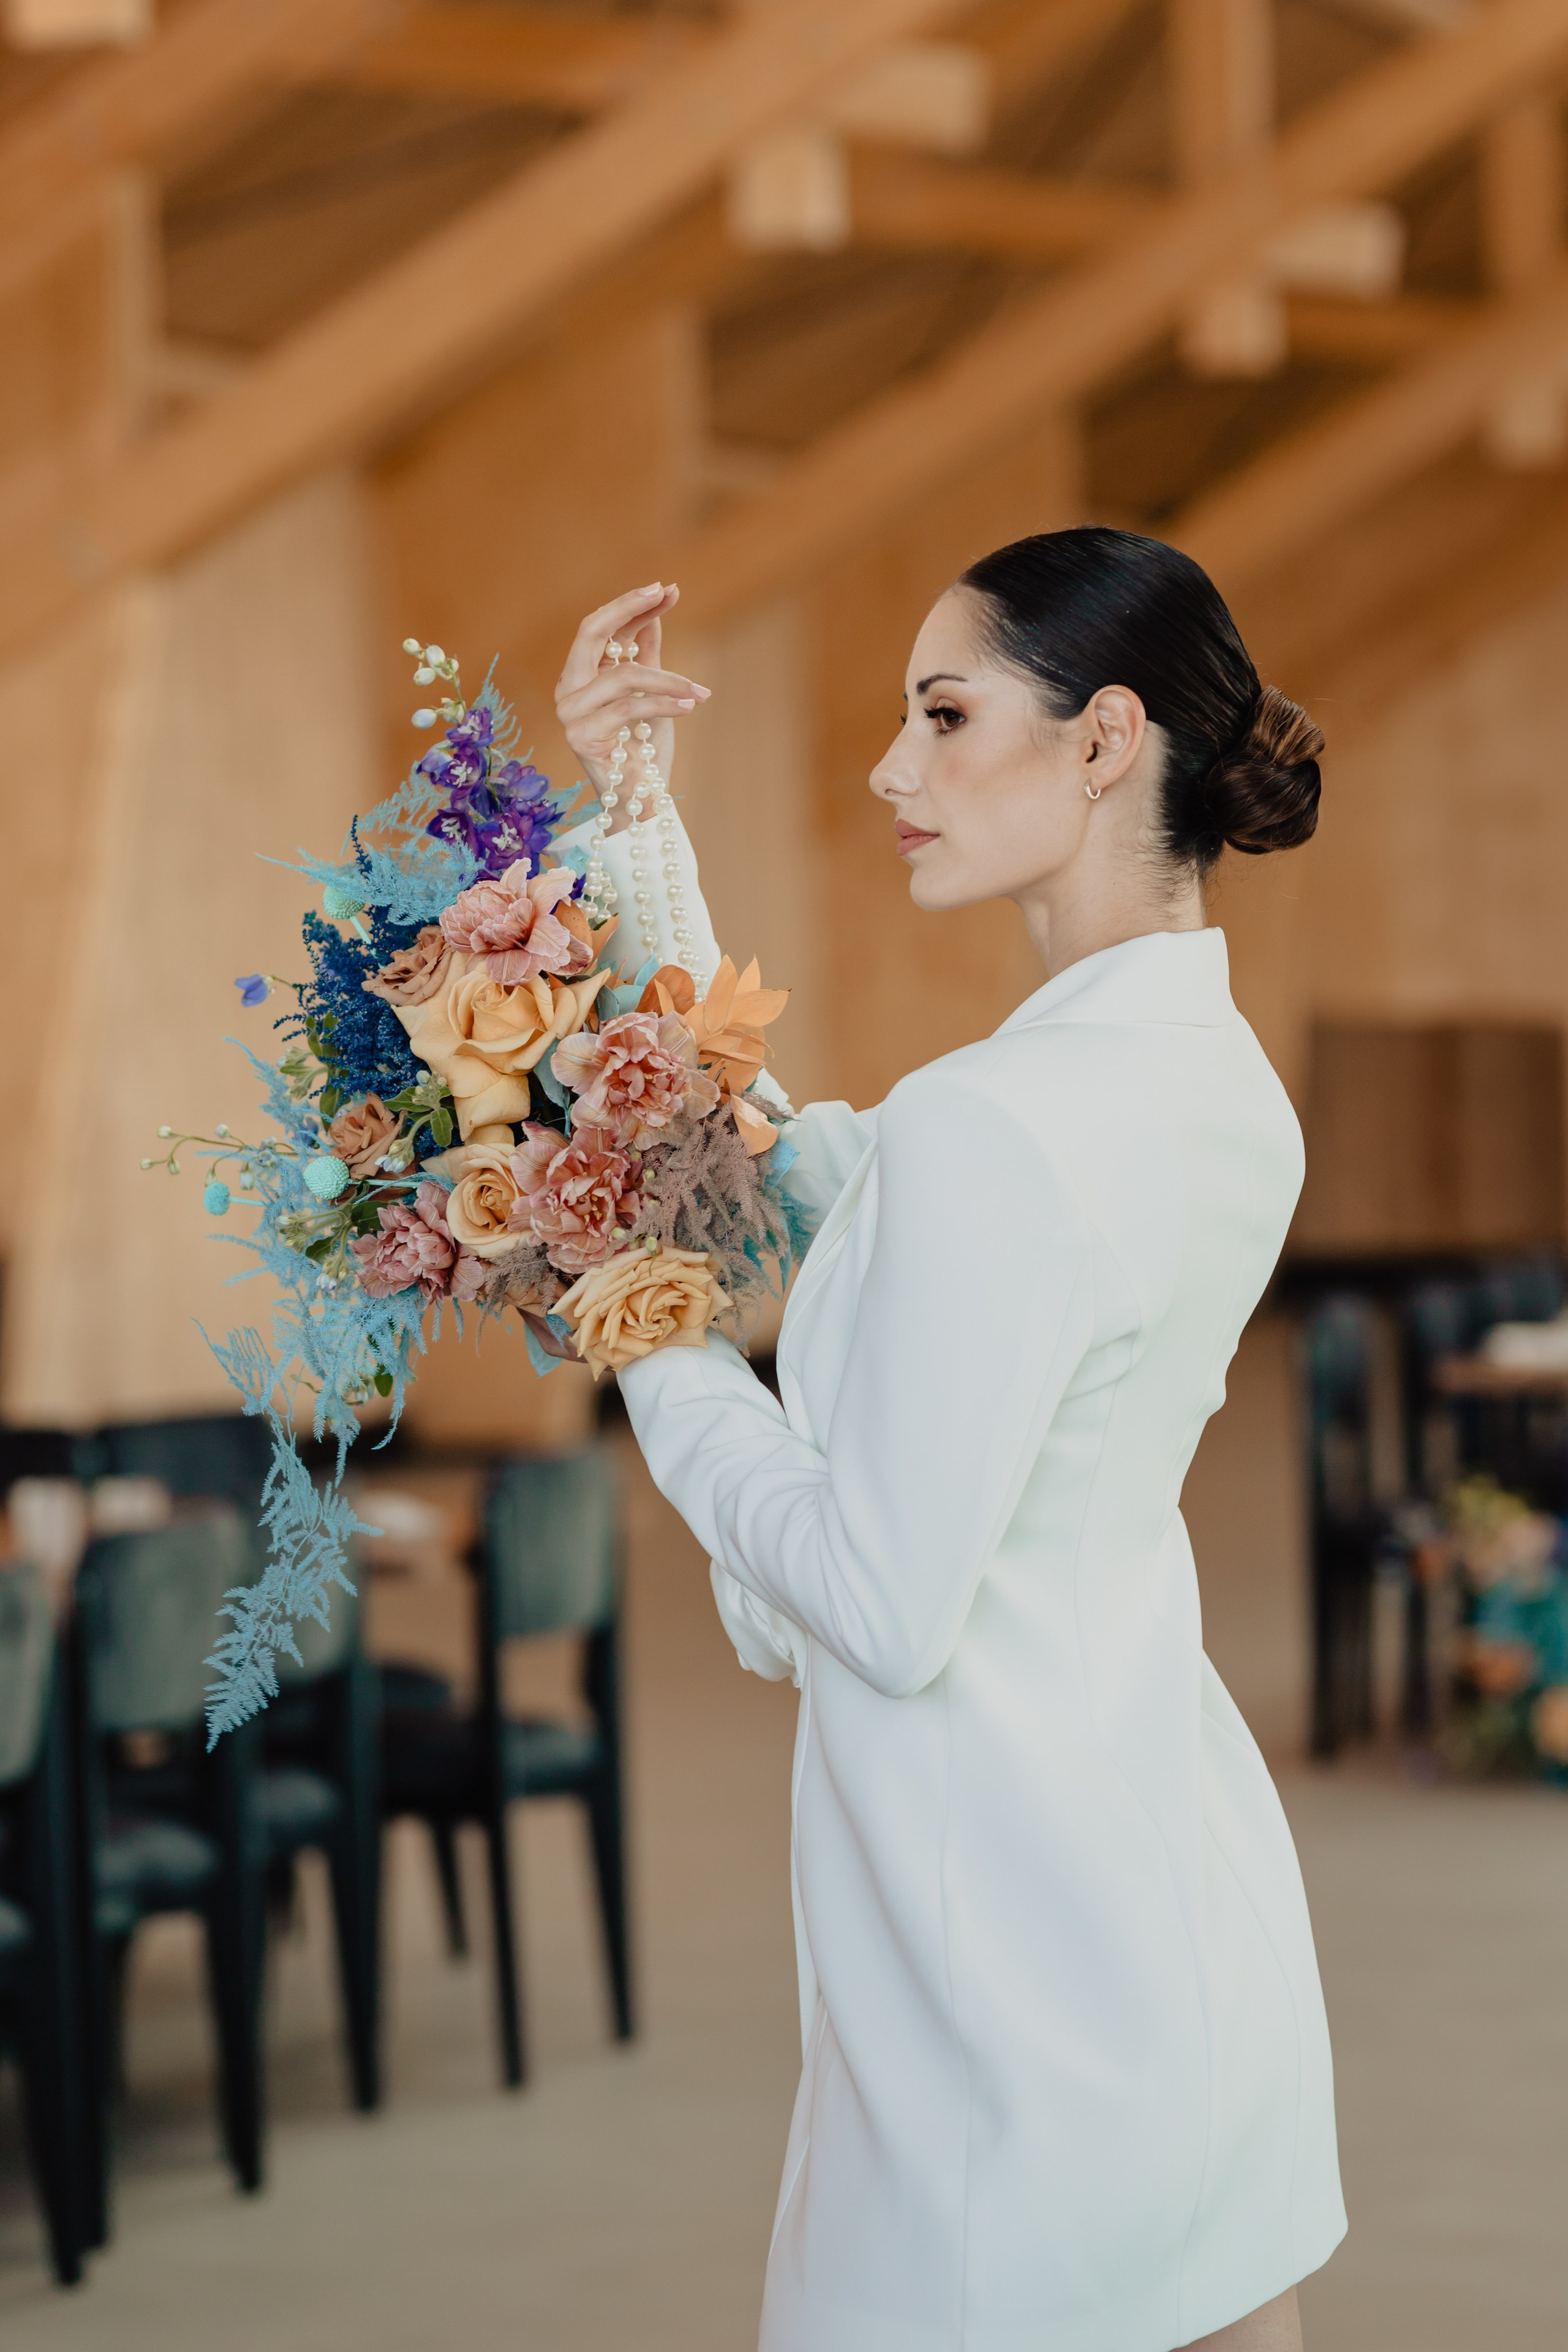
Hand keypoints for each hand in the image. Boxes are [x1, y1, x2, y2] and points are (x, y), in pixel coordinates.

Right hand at [555, 583, 709, 832]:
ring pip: (622, 676)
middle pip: (590, 632)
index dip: (631, 605)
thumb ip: (646, 651)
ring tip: (699, 692)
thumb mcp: (651, 691)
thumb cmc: (644, 748)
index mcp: (580, 676)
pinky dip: (664, 704)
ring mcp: (570, 713)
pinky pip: (629, 708)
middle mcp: (567, 689)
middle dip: (629, 608)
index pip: (599, 628)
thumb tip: (657, 607)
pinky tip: (691, 705)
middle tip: (666, 594)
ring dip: (669, 680)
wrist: (641, 799)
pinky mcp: (581, 736)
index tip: (668, 589)